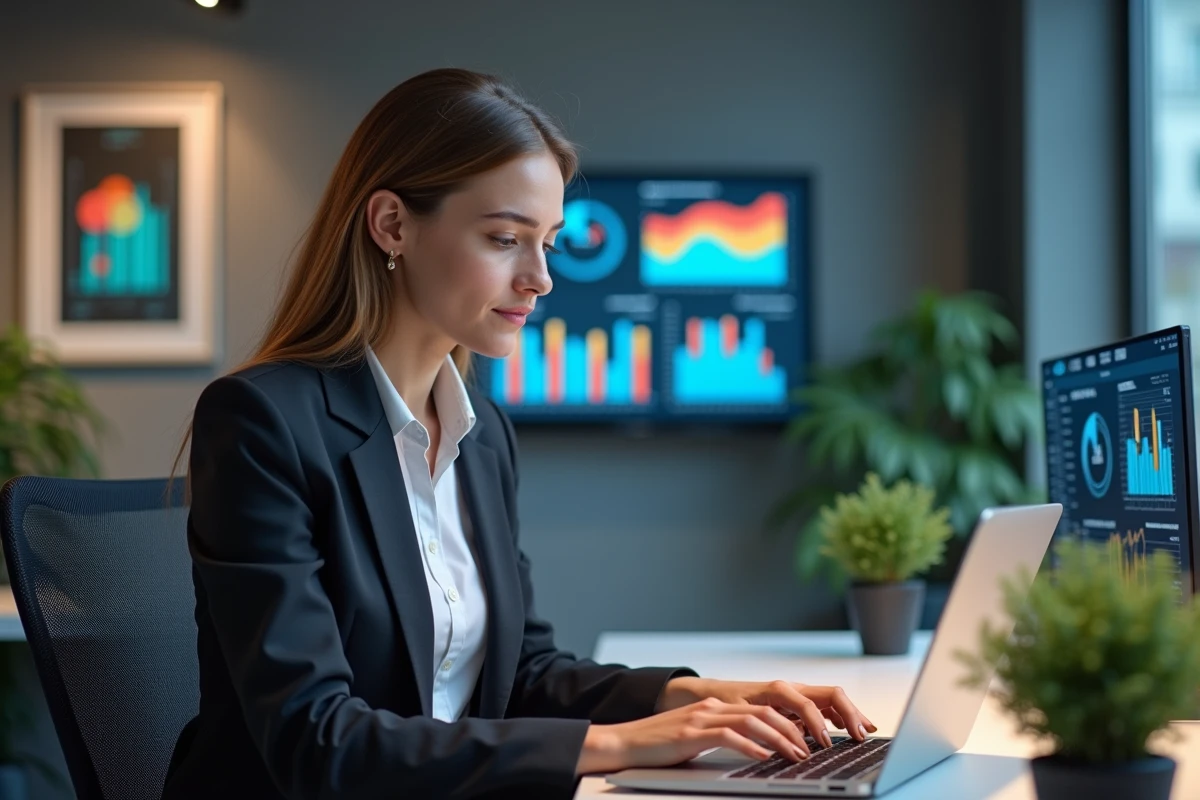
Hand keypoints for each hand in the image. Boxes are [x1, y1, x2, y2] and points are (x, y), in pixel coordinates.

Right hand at [575, 697, 814, 775]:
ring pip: (751, 720)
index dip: (787, 722)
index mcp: (714, 707)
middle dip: (792, 729)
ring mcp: (701, 719)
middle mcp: (711, 708)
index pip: (761, 708)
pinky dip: (750, 745)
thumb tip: (754, 750)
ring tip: (795, 754)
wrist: (623, 742)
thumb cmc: (658, 746)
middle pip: (763, 711)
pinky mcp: (691, 733)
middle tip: (810, 749)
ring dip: (778, 738)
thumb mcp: (695, 738)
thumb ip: (721, 738)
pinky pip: (727, 736)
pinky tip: (763, 756)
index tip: (806, 738)